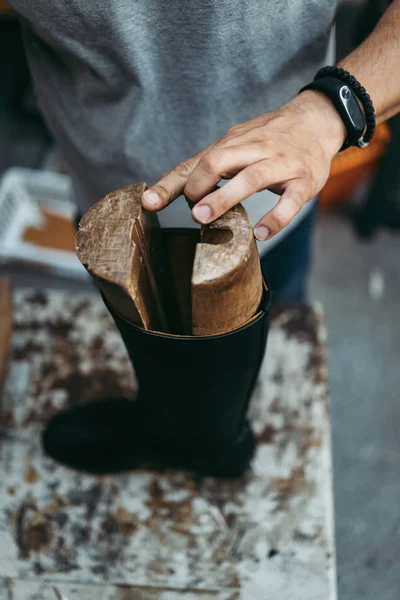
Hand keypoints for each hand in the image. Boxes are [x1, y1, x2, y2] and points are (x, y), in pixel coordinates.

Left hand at [142, 90, 345, 239]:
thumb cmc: (270, 137)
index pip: (195, 163)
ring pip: (252, 177)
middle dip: (199, 185)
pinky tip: (261, 232)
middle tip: (192, 212)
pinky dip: (276, 217)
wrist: (318, 120)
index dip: (170, 184)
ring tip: (205, 219)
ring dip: (225, 198)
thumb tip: (169, 186)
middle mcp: (253, 150)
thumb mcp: (237, 143)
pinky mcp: (304, 180)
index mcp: (232, 144)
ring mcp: (280, 164)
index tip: (148, 203)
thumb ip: (207, 165)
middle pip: (219, 160)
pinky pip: (291, 200)